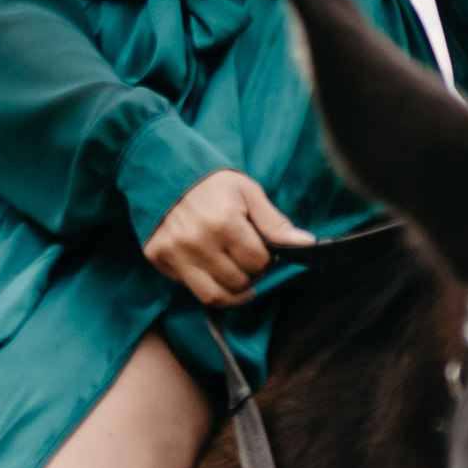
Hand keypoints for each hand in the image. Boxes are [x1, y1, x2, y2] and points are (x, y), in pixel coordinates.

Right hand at [142, 170, 315, 307]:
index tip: (264, 250)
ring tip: (240, 279)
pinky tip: (217, 276)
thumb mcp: (248, 193)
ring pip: (216, 296)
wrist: (162, 171)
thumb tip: (307, 244)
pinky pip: (193, 290)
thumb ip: (275, 224)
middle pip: (239, 281)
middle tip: (250, 260)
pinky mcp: (161, 260)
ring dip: (235, 292)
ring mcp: (176, 254)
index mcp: (224, 221)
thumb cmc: (211, 183)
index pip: (258, 262)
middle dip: (252, 275)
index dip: (267, 260)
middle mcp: (198, 241)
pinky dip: (211, 290)